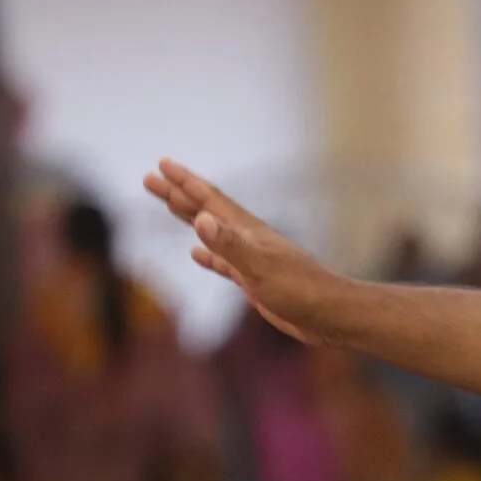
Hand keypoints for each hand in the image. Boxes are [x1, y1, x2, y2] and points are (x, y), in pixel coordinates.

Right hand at [142, 159, 338, 344]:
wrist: (331, 316)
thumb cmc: (301, 291)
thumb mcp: (261, 268)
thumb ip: (231, 245)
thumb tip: (201, 220)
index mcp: (248, 232)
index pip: (210, 200)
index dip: (185, 182)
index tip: (161, 164)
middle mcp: (248, 240)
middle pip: (206, 210)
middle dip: (178, 194)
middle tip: (150, 177)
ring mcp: (252, 260)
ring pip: (213, 232)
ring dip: (190, 218)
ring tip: (169, 204)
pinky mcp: (256, 281)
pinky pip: (225, 262)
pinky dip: (209, 254)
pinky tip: (197, 253)